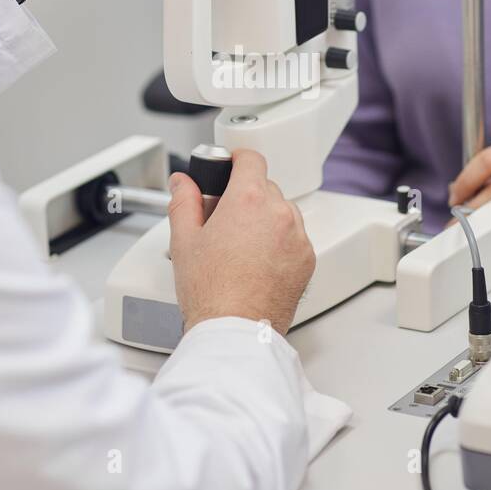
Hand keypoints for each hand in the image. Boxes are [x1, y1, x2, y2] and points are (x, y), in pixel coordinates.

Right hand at [168, 150, 315, 336]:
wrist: (235, 330)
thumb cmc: (211, 291)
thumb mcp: (184, 240)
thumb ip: (184, 201)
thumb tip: (183, 182)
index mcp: (248, 200)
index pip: (251, 159)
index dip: (236, 160)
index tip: (230, 167)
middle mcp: (279, 213)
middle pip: (265, 186)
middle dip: (245, 196)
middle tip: (224, 219)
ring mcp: (297, 237)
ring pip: (282, 211)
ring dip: (265, 218)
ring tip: (241, 246)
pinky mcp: (307, 259)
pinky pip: (294, 237)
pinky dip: (280, 241)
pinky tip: (258, 261)